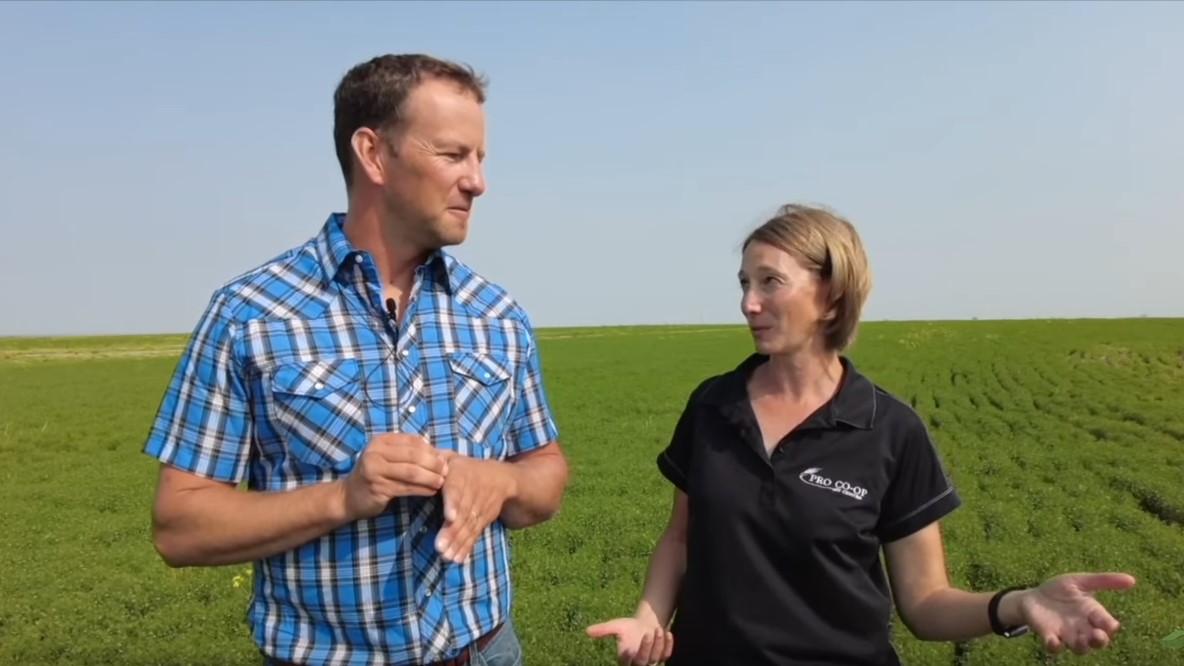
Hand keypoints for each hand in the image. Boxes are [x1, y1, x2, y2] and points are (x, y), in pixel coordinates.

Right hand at [340, 433, 447, 520]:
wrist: (348, 497)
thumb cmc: (374, 475)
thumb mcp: (387, 458)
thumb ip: (406, 452)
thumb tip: (436, 451)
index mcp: (380, 441)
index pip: (412, 441)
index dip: (430, 449)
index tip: (443, 458)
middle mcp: (375, 452)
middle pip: (413, 455)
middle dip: (433, 463)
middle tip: (446, 470)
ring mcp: (375, 470)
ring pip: (411, 472)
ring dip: (430, 477)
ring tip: (441, 481)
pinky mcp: (378, 488)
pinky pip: (406, 487)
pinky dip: (422, 489)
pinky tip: (431, 491)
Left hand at [434, 451, 514, 562]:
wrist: (502, 479)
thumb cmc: (467, 468)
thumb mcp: (454, 458)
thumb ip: (437, 457)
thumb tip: (419, 452)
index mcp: (463, 476)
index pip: (458, 490)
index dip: (454, 504)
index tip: (449, 518)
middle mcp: (473, 495)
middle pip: (463, 515)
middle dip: (452, 532)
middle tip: (440, 548)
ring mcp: (479, 510)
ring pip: (468, 528)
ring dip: (458, 543)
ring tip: (446, 556)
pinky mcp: (482, 521)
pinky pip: (475, 535)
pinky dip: (467, 547)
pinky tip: (458, 559)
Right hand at [586, 617, 673, 664]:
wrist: (644, 625)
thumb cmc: (628, 627)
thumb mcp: (616, 626)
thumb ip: (603, 630)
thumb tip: (587, 631)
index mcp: (626, 658)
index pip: (627, 661)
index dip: (629, 656)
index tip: (631, 647)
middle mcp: (639, 662)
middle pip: (643, 662)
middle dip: (647, 648)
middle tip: (648, 633)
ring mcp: (652, 660)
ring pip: (656, 657)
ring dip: (658, 644)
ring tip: (658, 629)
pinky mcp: (662, 655)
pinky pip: (666, 654)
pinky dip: (668, 645)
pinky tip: (668, 633)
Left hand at [1016, 572, 1136, 654]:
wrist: (1033, 596)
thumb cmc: (1060, 590)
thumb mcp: (1080, 581)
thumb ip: (1104, 581)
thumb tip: (1132, 580)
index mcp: (1092, 613)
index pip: (1106, 623)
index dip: (1109, 625)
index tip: (1111, 625)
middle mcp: (1082, 627)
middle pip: (1097, 641)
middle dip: (1099, 641)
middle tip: (1098, 636)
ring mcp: (1066, 634)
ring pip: (1080, 648)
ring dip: (1082, 646)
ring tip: (1080, 640)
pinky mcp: (1049, 636)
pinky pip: (1055, 647)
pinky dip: (1055, 646)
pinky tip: (1055, 641)